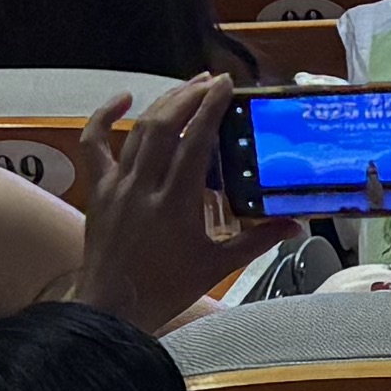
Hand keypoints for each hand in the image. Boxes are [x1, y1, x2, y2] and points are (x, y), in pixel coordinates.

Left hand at [76, 73, 239, 322]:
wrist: (111, 310)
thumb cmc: (166, 289)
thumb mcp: (217, 266)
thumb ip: (257, 240)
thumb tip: (296, 225)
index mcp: (175, 204)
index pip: (195, 143)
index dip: (211, 108)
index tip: (227, 84)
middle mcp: (143, 187)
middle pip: (164, 127)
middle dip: (189, 97)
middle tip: (213, 81)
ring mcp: (117, 186)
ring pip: (138, 131)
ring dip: (164, 103)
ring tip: (188, 88)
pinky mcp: (98, 190)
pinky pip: (94, 145)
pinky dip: (103, 117)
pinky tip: (123, 100)